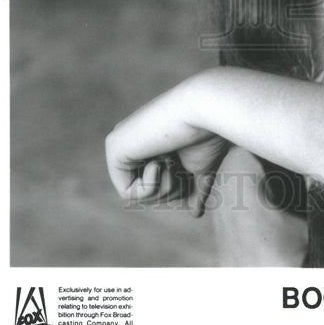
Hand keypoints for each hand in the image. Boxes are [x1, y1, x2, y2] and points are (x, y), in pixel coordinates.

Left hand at [105, 72, 229, 216]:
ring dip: (164, 186)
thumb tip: (195, 213)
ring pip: (139, 196)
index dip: (178, 190)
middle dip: (171, 190)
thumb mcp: (202, 169)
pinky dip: (149, 185)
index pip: (159, 185)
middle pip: (149, 194)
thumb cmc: (208, 135)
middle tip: (178, 164)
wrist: (206, 111)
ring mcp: (123, 142)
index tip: (187, 171)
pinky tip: (157, 160)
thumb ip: (195, 190)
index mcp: (153, 144)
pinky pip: (127, 193)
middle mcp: (135, 141)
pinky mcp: (114, 146)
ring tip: (170, 158)